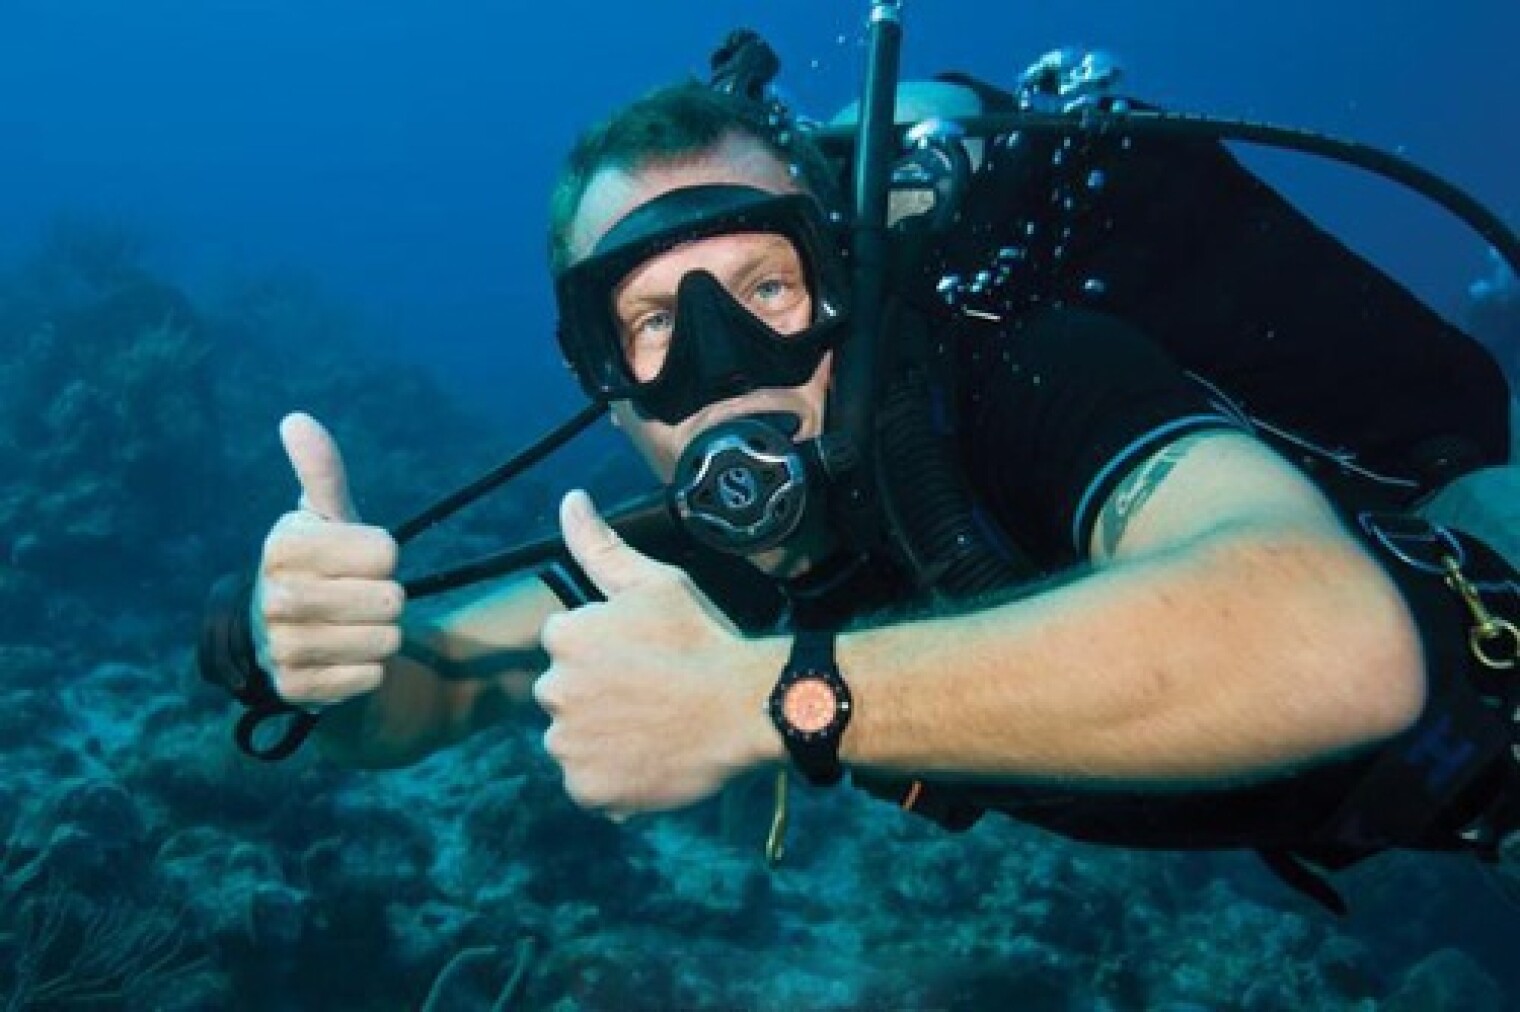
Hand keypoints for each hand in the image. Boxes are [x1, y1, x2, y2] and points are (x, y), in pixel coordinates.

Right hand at [252, 413, 404, 708]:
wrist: (294, 638)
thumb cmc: (322, 566)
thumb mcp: (326, 517)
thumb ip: (321, 472)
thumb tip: (295, 420)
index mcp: (282, 546)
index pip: (385, 552)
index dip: (384, 557)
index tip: (361, 560)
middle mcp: (273, 597)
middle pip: (390, 599)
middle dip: (389, 599)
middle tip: (362, 598)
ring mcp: (279, 647)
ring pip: (384, 642)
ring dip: (383, 637)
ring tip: (355, 627)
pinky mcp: (293, 689)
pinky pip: (368, 678)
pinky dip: (369, 671)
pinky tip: (345, 659)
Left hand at [534, 490, 783, 818]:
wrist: (746, 707)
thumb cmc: (703, 639)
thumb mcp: (655, 582)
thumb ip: (601, 546)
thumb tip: (569, 500)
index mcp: (563, 636)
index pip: (569, 648)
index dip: (609, 655)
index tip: (646, 660)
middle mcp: (552, 690)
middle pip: (567, 696)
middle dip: (599, 697)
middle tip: (654, 697)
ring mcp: (568, 745)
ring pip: (576, 742)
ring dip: (603, 741)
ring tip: (655, 732)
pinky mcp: (588, 790)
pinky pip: (590, 787)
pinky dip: (613, 782)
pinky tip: (650, 762)